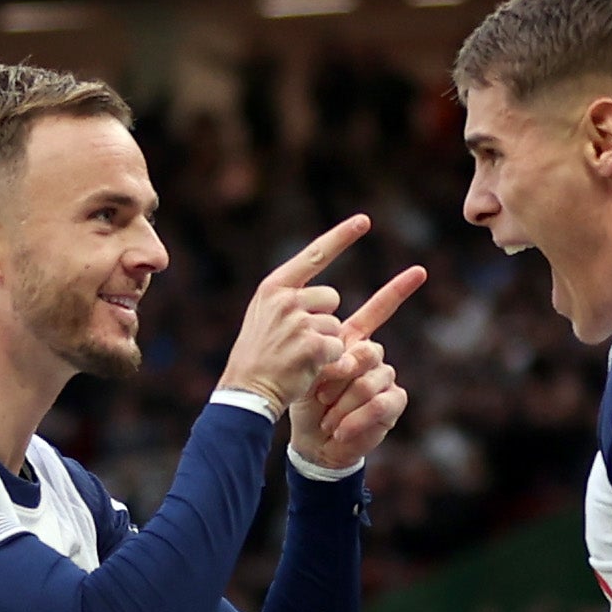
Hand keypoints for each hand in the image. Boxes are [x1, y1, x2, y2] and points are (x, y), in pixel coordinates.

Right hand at [216, 217, 366, 415]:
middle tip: (297, 341)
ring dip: (325, 344)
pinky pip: (337, 348)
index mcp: (274, 287)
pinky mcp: (313, 345)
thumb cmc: (258, 357)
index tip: (365, 220)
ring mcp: (299, 321)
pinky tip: (305, 368)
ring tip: (297, 357)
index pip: (314, 255)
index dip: (342, 236)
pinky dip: (329, 361)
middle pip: (332, 298)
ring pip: (335, 326)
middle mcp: (286, 299)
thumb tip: (331, 296)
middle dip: (324, 319)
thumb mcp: (265, 317)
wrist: (246, 391)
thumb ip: (292, 299)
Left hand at [291, 265, 427, 469]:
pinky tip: (340, 429)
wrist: (314, 439)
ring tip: (326, 418)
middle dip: (339, 374)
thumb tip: (346, 358)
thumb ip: (325, 356)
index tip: (419, 270)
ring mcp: (386, 378)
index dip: (398, 289)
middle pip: (368, 351)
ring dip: (342, 403)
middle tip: (320, 393)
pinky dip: (355, 419)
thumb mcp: (306, 372)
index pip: (380, 309)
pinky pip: (380, 403)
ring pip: (370, 380)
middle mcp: (374, 355)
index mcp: (354, 340)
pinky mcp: (394, 402)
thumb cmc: (307, 402)